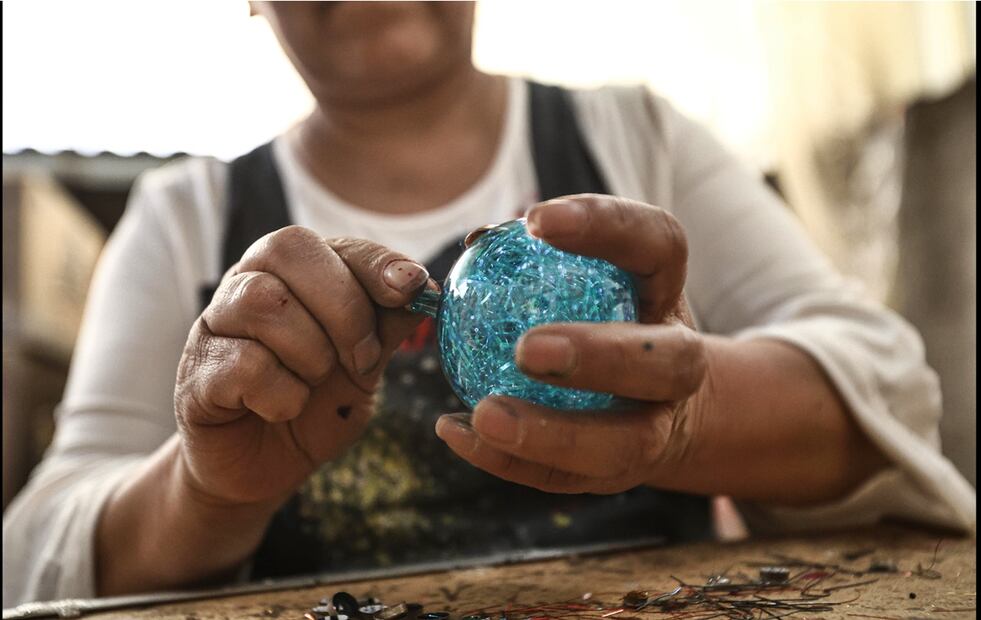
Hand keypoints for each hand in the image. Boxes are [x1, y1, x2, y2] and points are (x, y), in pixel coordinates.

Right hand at [175, 226, 432, 506]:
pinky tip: (283, 409)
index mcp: (295, 274)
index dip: (377, 262)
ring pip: (264, 301)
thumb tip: (428, 288)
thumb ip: (388, 324)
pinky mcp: (196, 374)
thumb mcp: (365, 365)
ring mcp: (215, 325)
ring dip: (311, 352)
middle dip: (345, 308)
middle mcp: (249, 284)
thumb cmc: (317, 405)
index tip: (412, 288)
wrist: (264, 468)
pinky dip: (282, 394)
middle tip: (365, 360)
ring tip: (316, 384)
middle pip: (289, 249)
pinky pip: (244, 364)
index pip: (335, 243)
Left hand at [435, 195, 708, 493]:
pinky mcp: (619, 473)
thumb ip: (538, 258)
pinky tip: (454, 431)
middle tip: (527, 349)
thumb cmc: (605, 316)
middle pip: (662, 362)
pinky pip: (564, 478)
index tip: (534, 220)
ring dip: (552, 434)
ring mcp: (656, 427)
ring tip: (483, 414)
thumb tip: (478, 242)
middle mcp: (678, 363)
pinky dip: (506, 460)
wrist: (660, 400)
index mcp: (666, 293)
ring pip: (621, 442)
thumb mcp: (590, 274)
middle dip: (601, 357)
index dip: (605, 226)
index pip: (658, 244)